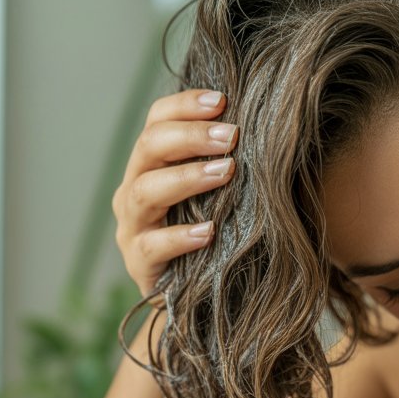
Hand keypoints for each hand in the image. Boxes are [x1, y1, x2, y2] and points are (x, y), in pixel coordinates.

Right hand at [111, 88, 237, 297]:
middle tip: (232, 136)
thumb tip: (267, 126)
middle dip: (191, 136)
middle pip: (149, 147)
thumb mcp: (216, 194)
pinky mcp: (138, 265)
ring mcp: (131, 228)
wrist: (195, 296)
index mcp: (150, 164)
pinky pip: (153, 247)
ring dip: (187, 178)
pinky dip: (180, 237)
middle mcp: (133, 189)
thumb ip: (224, 162)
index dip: (185, 105)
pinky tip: (209, 232)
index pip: (156, 120)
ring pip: (145, 191)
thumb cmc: (211, 234)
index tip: (223, 100)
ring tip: (225, 173)